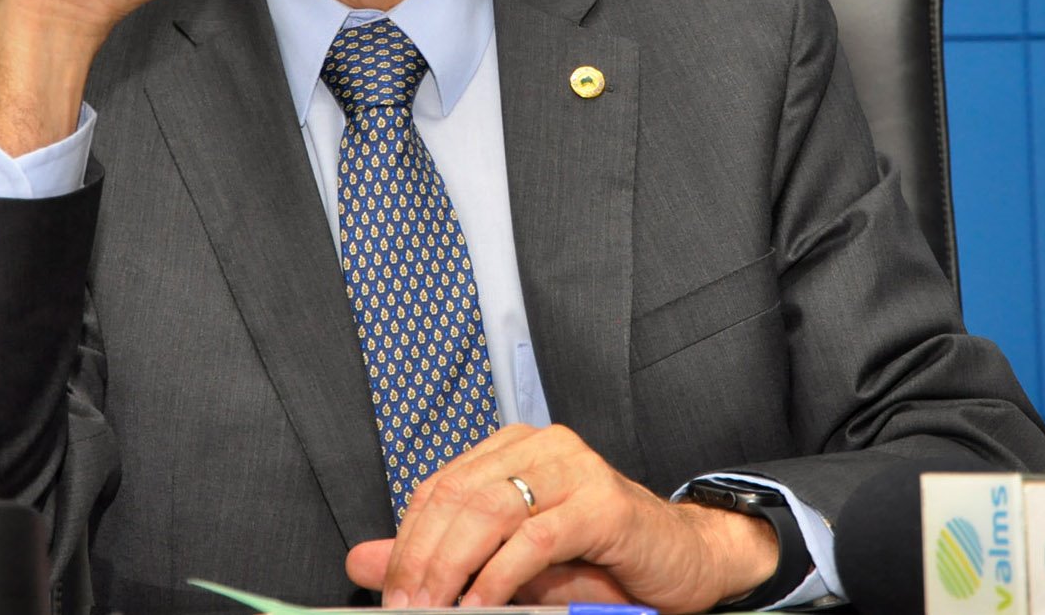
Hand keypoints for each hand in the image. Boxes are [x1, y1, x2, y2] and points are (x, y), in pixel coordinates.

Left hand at [344, 424, 777, 613]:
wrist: (684, 560)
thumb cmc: (600, 559)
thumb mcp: (509, 561)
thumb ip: (439, 556)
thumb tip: (359, 560)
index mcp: (514, 448)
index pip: (438, 488)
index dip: (406, 542)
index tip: (388, 592)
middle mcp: (542, 446)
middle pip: (457, 497)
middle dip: (421, 559)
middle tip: (405, 608)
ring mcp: (576, 468)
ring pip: (490, 512)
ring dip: (453, 569)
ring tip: (436, 610)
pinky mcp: (604, 503)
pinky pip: (536, 538)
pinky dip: (501, 577)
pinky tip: (482, 607)